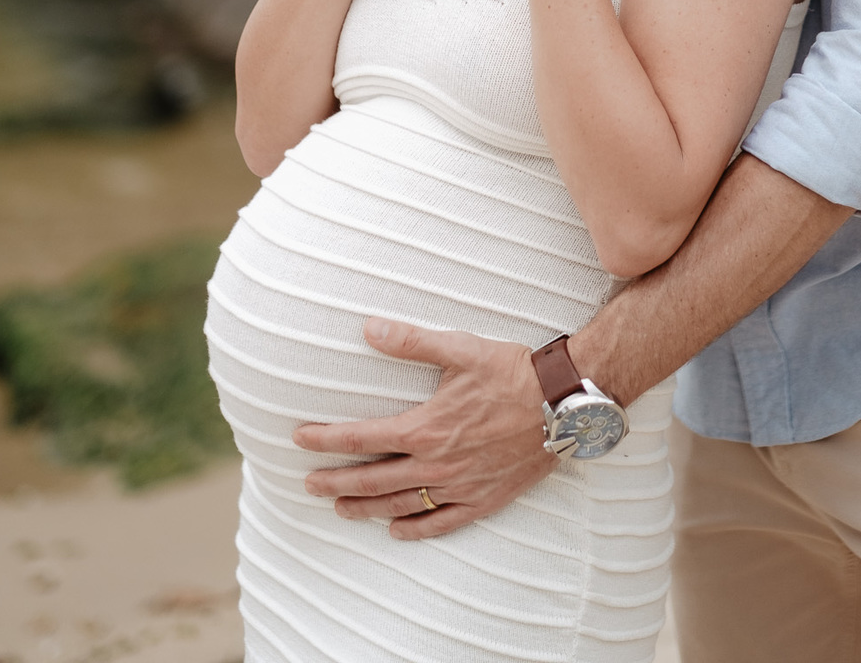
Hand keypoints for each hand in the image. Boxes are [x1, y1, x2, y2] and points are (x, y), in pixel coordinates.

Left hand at [294, 318, 553, 538]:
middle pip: (372, 479)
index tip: (299, 439)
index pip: (361, 438)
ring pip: (400, 505)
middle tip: (307, 483)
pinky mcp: (482, 499)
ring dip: (365, 508)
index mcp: (424, 427)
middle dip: (335, 480)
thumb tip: (368, 328)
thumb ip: (410, 341)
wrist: (561, 403)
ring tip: (340, 507)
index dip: (326, 439)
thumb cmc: (510, 372)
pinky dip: (414, 529)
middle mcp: (435, 464)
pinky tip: (396, 531)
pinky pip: (441, 523)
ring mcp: (459, 486)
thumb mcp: (459, 348)